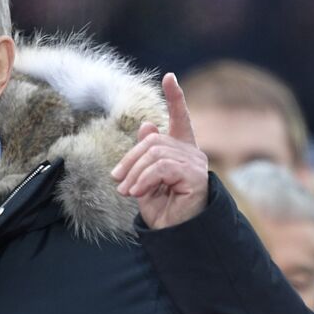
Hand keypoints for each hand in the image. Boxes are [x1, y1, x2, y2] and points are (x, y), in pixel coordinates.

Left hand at [110, 72, 208, 229]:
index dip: (175, 98)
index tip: (169, 77)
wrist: (176, 236)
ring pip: (155, 154)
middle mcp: (192, 154)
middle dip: (130, 159)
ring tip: (126, 191)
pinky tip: (135, 192)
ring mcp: (196, 164)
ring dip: (135, 173)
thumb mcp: (146, 181)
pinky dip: (144, 179)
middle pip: (154, 141)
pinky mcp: (195, 177)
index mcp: (182, 151)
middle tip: (117, 180)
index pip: (181, 118)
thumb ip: (145, 156)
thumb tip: (147, 126)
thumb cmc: (163, 211)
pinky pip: (162, 168)